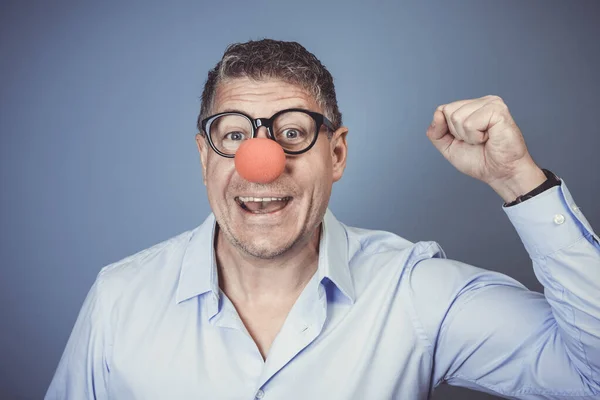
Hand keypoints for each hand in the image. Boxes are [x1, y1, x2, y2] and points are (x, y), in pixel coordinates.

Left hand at [426, 95, 546, 202]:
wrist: (500, 174)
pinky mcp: (498, 111)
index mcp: (472, 106)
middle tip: (476, 141)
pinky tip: (489, 138)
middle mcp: (482, 101)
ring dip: (468, 136)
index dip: (448, 131)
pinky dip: (476, 137)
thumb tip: (437, 113)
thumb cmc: (480, 160)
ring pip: (457, 117)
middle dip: (458, 133)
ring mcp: (491, 103)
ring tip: (483, 140)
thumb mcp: (448, 147)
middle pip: (448, 111)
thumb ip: (436, 132)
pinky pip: (470, 124)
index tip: (466, 140)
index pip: (443, 110)